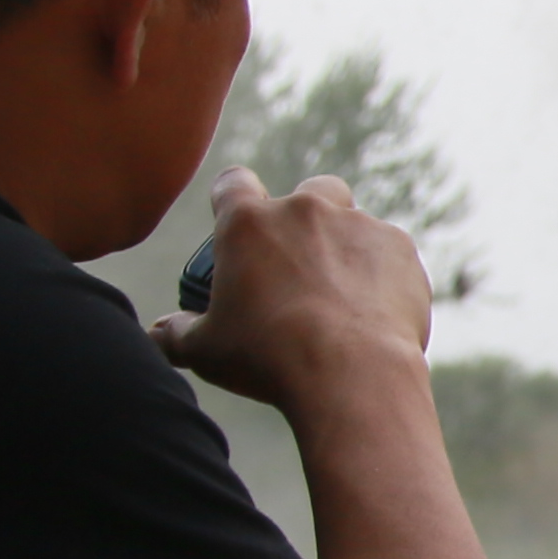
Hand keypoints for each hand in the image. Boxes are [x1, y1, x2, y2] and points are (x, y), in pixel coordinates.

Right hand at [154, 169, 435, 406]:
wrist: (351, 375)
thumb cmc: (269, 360)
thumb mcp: (206, 351)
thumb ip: (176, 335)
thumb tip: (158, 334)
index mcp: (248, 222)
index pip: (232, 183)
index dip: (234, 198)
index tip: (240, 223)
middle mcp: (304, 209)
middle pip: (308, 192)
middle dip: (306, 219)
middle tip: (303, 266)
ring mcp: (357, 224)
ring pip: (354, 222)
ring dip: (348, 249)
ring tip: (343, 298)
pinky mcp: (399, 249)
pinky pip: (389, 252)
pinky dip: (384, 275)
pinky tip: (375, 313)